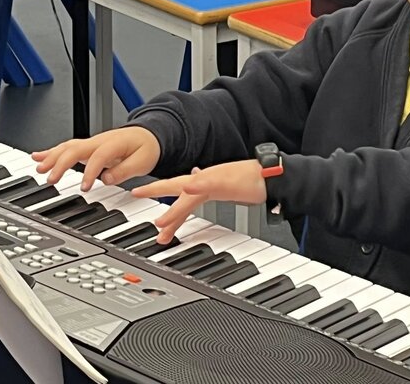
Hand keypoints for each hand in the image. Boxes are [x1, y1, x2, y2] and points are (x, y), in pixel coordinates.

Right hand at [32, 127, 160, 190]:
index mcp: (114, 144)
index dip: (90, 172)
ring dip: (52, 156)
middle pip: (75, 149)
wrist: (148, 135)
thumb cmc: (146, 148)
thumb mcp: (143, 161)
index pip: (98, 157)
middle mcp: (99, 141)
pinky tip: (38, 156)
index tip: (85, 188)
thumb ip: (125, 170)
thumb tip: (107, 179)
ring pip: (67, 146)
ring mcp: (91, 142)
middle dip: (61, 163)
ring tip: (39, 168)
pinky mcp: (87, 146)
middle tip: (51, 179)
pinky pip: (66, 147)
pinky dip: (51, 151)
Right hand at [131, 160, 265, 242]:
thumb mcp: (228, 182)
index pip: (177, 191)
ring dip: (173, 214)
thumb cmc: (253, 178)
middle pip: (175, 190)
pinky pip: (197, 199)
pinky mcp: (220, 191)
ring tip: (162, 232)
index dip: (162, 202)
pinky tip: (187, 202)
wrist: (274, 178)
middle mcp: (205, 181)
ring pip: (185, 200)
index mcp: (203, 179)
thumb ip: (206, 182)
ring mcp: (212, 186)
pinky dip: (188, 205)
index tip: (147, 212)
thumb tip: (185, 185)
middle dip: (155, 195)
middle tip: (135, 196)